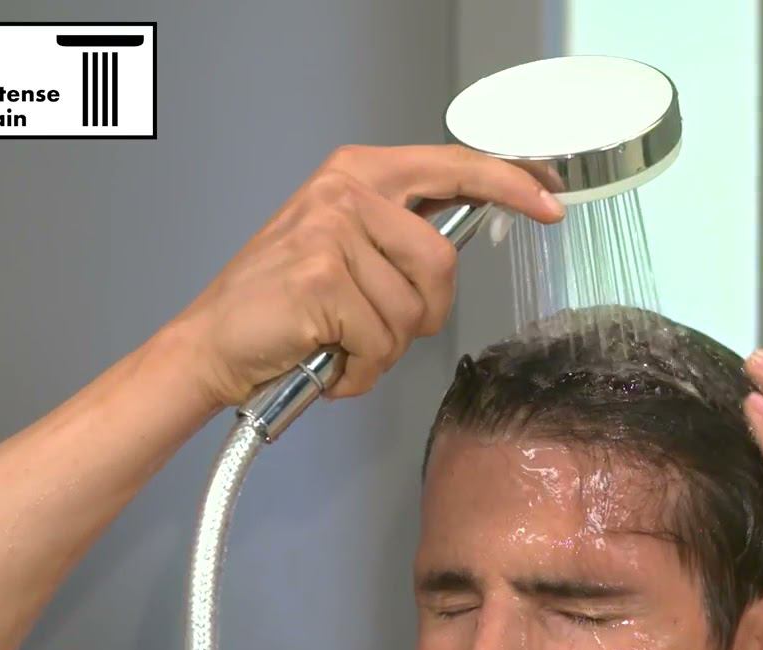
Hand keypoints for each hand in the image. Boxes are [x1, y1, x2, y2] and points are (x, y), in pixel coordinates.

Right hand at [166, 144, 564, 406]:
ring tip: (342, 341)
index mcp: (359, 172)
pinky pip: (382, 343)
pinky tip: (328, 361)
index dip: (512, 183)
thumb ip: (401, 233)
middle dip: (425, 312)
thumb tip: (462, 238)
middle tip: (381, 327)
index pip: (455, 166)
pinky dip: (361, 371)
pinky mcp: (321, 279)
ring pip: (414, 310)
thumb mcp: (345, 246)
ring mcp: (331, 232)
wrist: (211, 345)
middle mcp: (346, 192)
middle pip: (443, 260)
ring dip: (386, 347)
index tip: (551, 201)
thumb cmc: (283, 306)